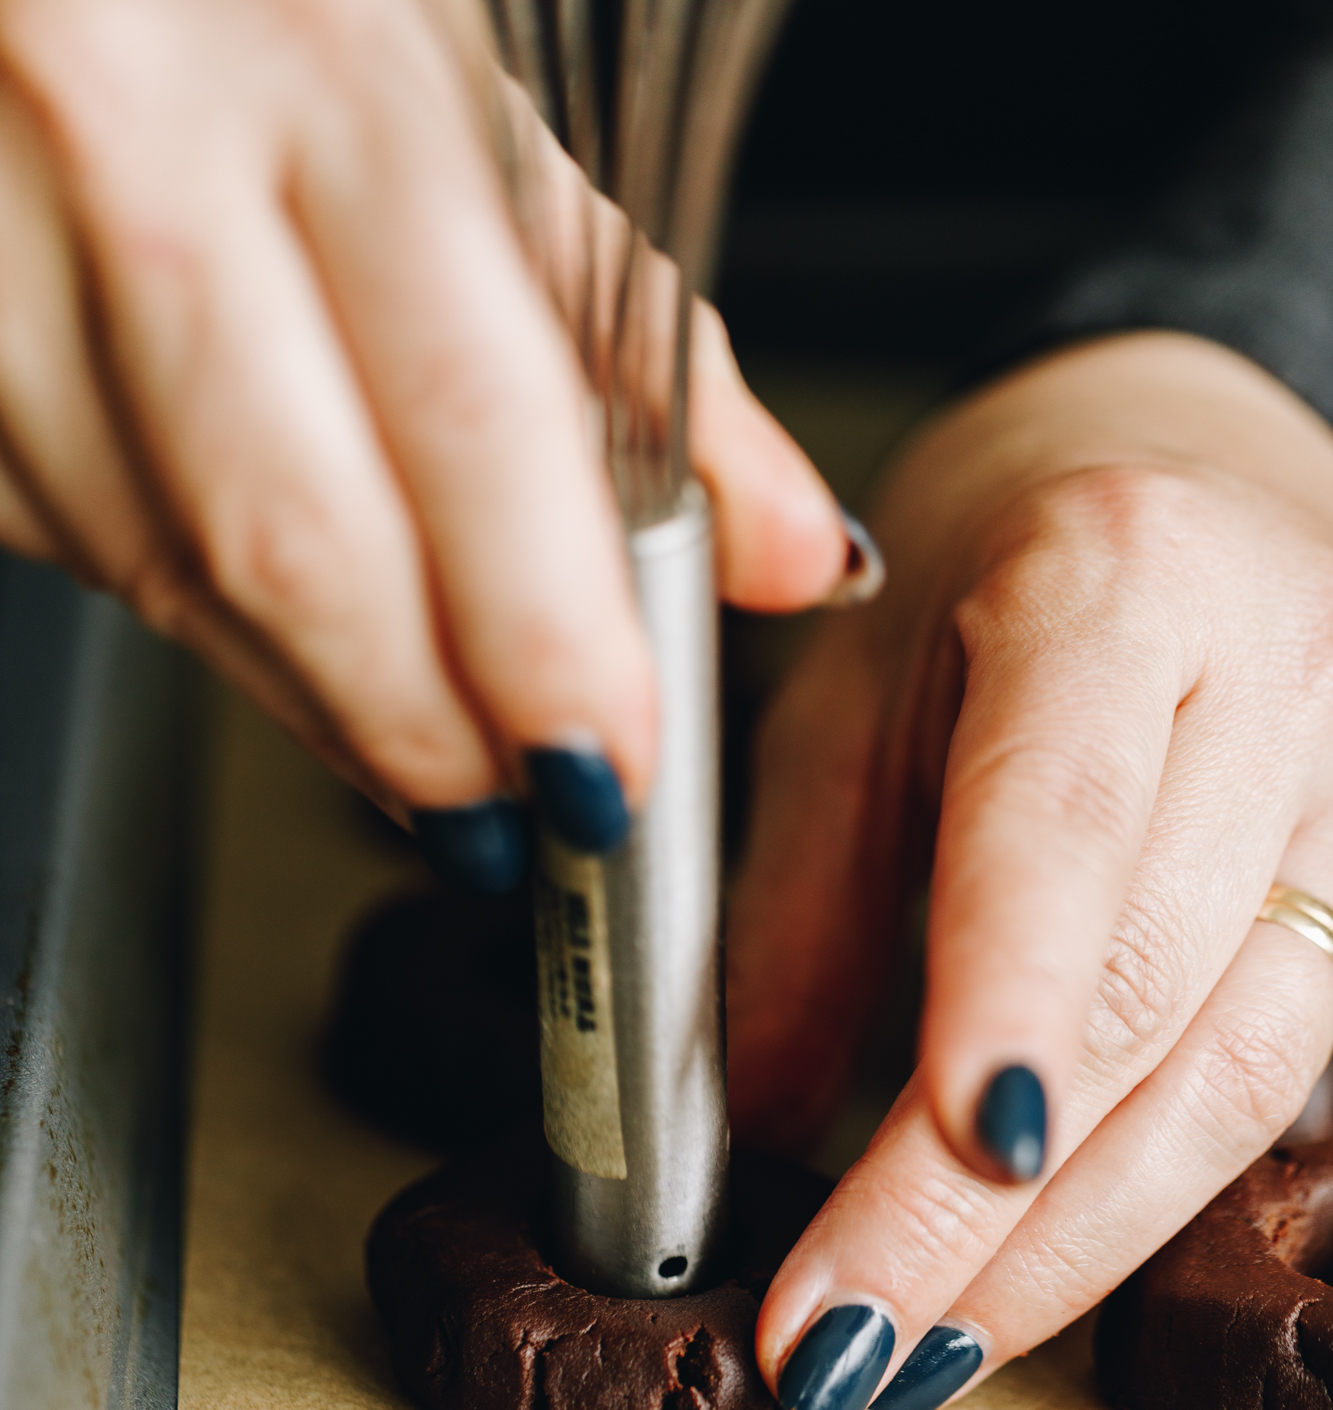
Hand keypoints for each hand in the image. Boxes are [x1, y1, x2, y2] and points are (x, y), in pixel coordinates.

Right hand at [0, 0, 845, 838]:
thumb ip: (642, 351)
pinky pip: (67, 540)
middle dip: (422, 725)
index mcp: (329, 66)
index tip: (605, 760)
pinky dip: (184, 596)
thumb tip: (788, 553)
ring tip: (397, 716)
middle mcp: (135, 136)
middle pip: (296, 542)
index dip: (542, 638)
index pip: (470, 419)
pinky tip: (245, 566)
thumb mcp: (473, 118)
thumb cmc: (262, 9)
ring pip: (164, 572)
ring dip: (306, 686)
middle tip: (504, 805)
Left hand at [729, 331, 1332, 1409]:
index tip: (940, 1157)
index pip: (1065, 820)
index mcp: (1120, 584)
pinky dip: (1134, 1202)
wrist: (1168, 498)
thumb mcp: (849, 706)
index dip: (1008, 1002)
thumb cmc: (986, 586)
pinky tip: (1022, 1283)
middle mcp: (1282, 691)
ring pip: (1238, 1074)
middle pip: (1155, 991)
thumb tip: (740, 1136)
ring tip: (915, 1360)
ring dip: (1067, 1249)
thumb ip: (794, 911)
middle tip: (844, 1349)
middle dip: (988, 1207)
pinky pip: (1272, 1089)